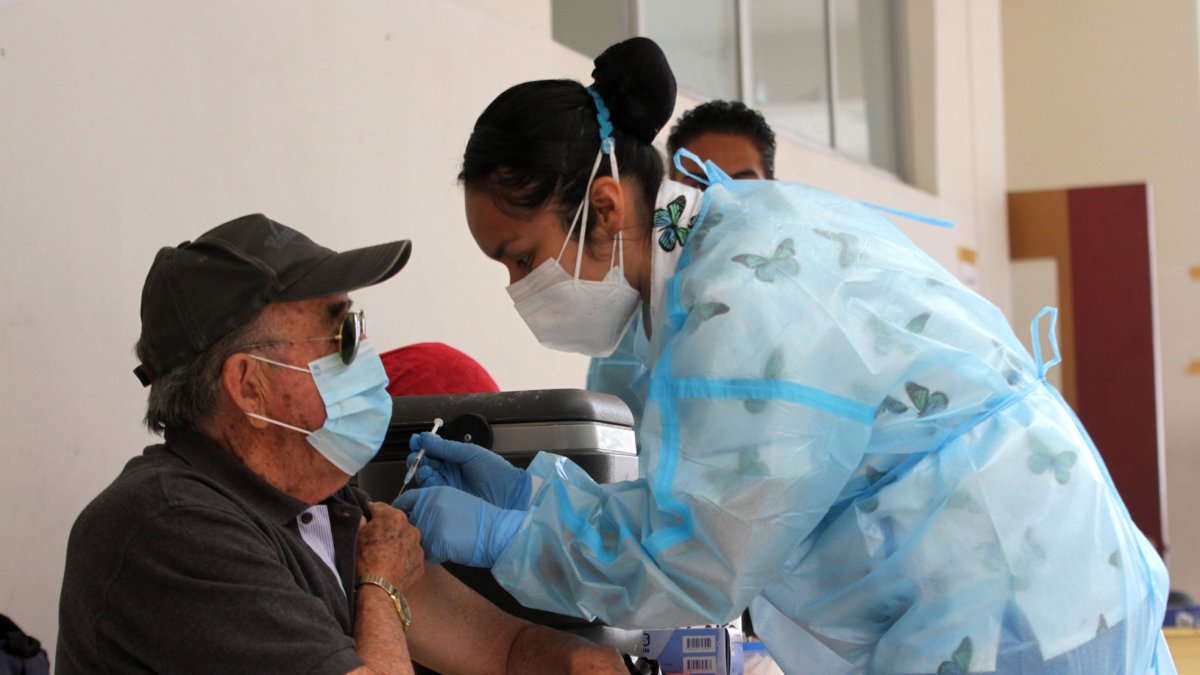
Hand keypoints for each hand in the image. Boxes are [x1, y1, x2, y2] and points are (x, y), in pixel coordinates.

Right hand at [356, 502, 423, 592]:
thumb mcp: (357, 536)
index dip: (371, 512)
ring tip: (386, 555)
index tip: (366, 519)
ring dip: (398, 542)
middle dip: (387, 528)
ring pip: (406, 539)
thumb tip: (363, 516)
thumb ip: (361, 521)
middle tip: (375, 540)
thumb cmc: (365, 560)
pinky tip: (394, 566)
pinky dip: (404, 557)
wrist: (378, 589)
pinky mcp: (421, 563)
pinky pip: (411, 555)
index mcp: (394, 517)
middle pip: (396, 523)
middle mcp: (411, 528)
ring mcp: (418, 546)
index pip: (379, 507)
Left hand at [393, 486, 525, 567]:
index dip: (401, 512)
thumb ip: (432, 504)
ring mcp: (432, 522)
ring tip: (448, 542)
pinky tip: (452, 550)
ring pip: (416, 540)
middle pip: (408, 523)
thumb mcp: (454, 500)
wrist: (497, 532)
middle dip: (415, 532)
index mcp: (433, 492)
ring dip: (427, 545)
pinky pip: (427, 554)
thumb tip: (413, 515)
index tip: (402, 521)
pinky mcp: (436, 540)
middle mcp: (429, 504)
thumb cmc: (480, 520)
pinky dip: (437, 556)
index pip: (405, 500)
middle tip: (437, 536)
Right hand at [408, 432, 531, 509]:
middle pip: (426, 464)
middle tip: (416, 456)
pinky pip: (431, 491)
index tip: (415, 440)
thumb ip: (446, 447)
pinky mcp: (448, 500)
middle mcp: (450, 471)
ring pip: (426, 477)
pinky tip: (430, 479)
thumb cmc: (495, 472)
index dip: (422, 445)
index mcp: (456, 458)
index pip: (434, 450)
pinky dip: (427, 484)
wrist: (510, 495)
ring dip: (421, 471)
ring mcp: (448, 486)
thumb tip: (424, 437)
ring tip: (425, 468)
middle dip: (418, 458)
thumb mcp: (470, 454)